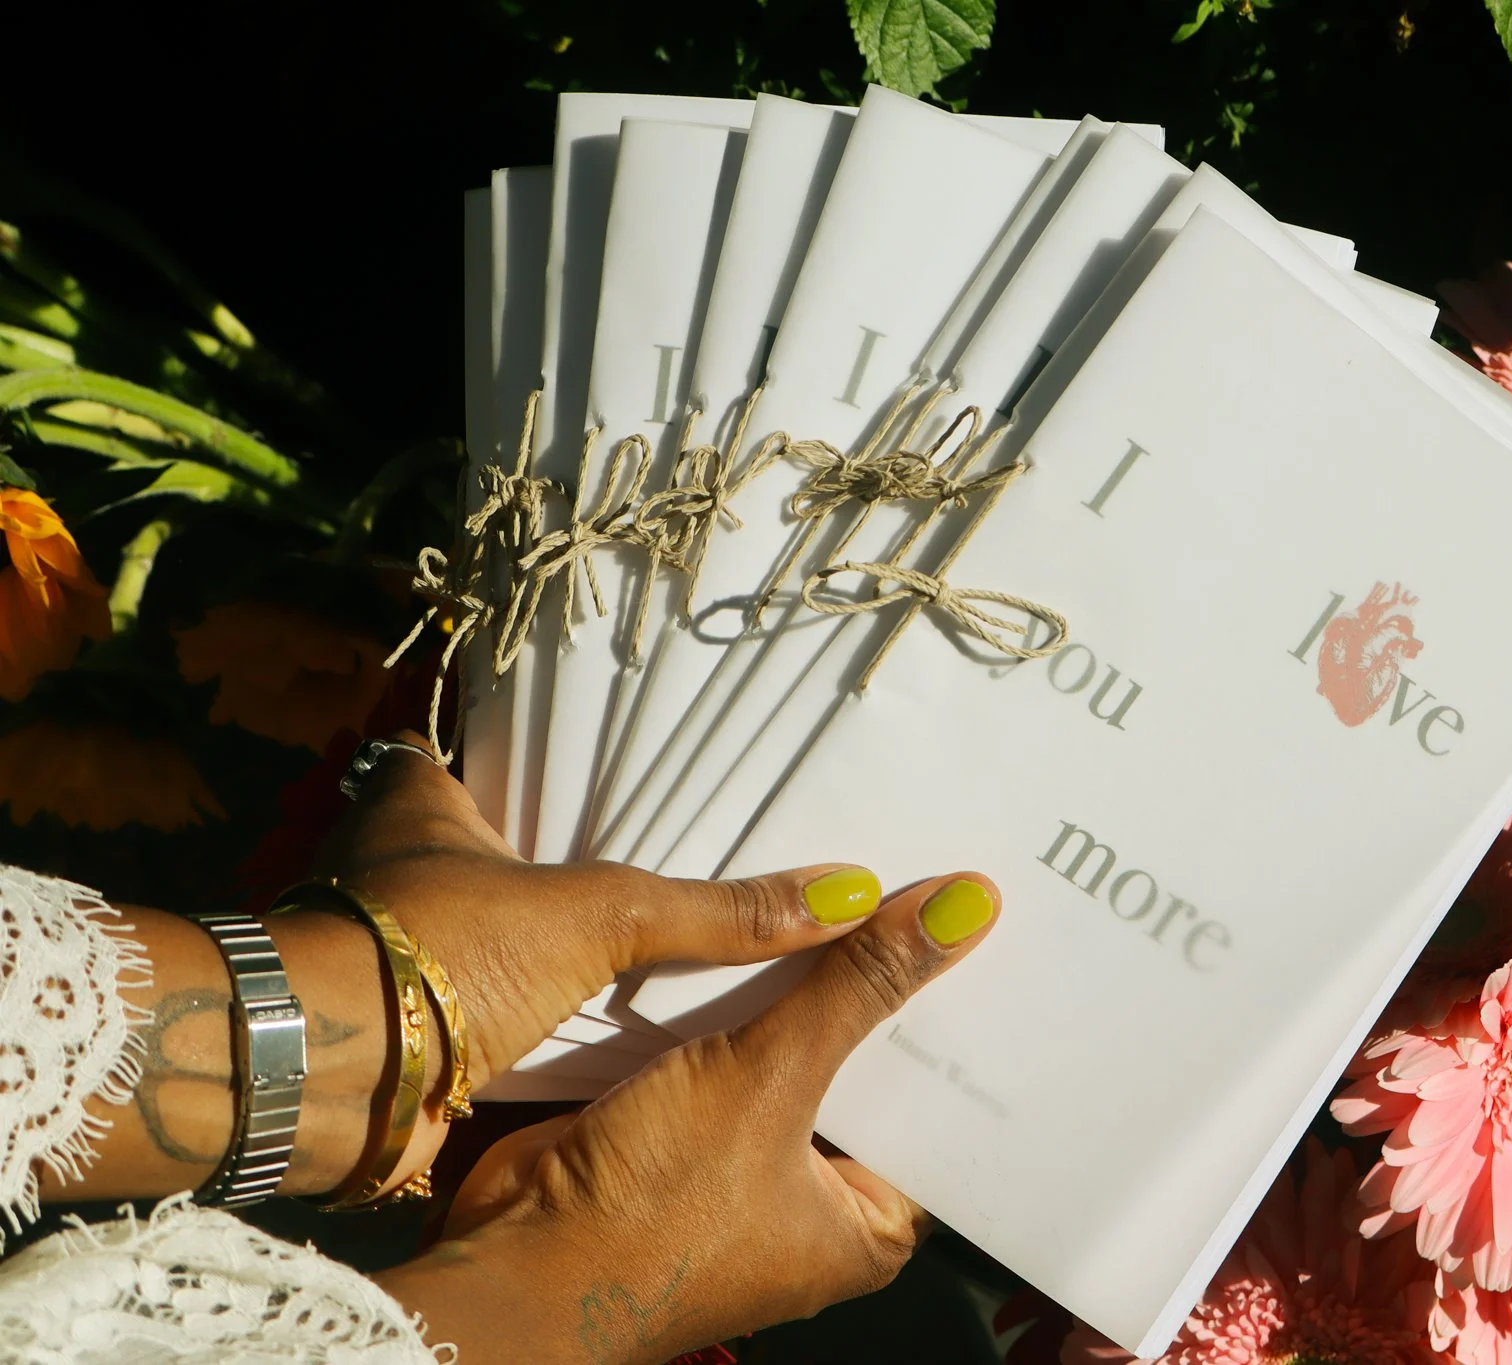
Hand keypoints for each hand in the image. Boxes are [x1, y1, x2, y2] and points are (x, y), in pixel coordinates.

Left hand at [42, 729, 902, 1203]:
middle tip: (629, 865)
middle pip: (466, 852)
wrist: (330, 1078)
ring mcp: (383, 958)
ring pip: (468, 938)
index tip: (562, 766)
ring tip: (630, 947)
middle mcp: (383, 873)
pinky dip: (519, 1024)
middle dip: (533, 863)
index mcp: (412, 806)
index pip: (443, 755)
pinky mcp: (396, 1035)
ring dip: (525, 950)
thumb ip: (716, 912)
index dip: (491, 760)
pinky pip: (473, 1018)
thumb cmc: (440, 951)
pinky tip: (590, 1032)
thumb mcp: (601, 914)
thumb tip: (847, 892)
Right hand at [374, 872, 1001, 1363]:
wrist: (508, 1256)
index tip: (991, 931)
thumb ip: (860, 987)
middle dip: (887, 990)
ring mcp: (750, 1164)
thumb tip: (969, 904)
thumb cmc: (653, 1206)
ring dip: (815, 981)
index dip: (965, 1023)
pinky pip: (740, 1045)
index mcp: (872, 1224)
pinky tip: (775, 914)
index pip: (946, 1109)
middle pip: (875, 1071)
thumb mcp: (771, 1079)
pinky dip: (750, 994)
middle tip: (934, 880)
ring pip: (803, 1050)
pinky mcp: (690, 1128)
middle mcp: (821, 1201)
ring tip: (869, 876)